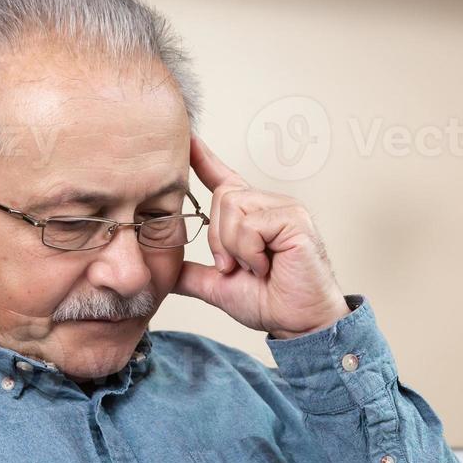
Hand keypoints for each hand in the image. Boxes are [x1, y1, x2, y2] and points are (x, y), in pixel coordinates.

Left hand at [173, 135, 350, 338]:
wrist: (299, 324)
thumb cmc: (271, 302)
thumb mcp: (219, 287)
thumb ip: (193, 274)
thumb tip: (164, 273)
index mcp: (251, 217)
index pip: (223, 178)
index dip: (203, 159)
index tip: (186, 139)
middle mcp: (269, 205)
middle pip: (222, 196)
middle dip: (219, 239)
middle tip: (235, 268)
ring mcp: (285, 208)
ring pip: (233, 206)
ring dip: (234, 247)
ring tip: (255, 268)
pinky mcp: (295, 219)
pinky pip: (251, 225)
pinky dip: (250, 252)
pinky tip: (267, 267)